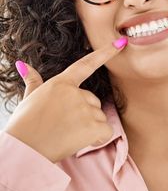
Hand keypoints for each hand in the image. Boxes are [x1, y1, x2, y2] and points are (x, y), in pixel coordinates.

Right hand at [5, 36, 128, 163]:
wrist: (26, 147)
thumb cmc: (25, 124)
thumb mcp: (29, 98)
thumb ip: (33, 81)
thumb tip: (23, 65)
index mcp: (61, 83)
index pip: (86, 65)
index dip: (104, 53)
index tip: (121, 43)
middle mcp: (75, 92)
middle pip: (94, 101)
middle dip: (86, 114)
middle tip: (65, 125)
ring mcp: (85, 108)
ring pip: (100, 117)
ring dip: (91, 128)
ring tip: (69, 134)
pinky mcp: (92, 126)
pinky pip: (107, 131)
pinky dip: (99, 138)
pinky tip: (83, 141)